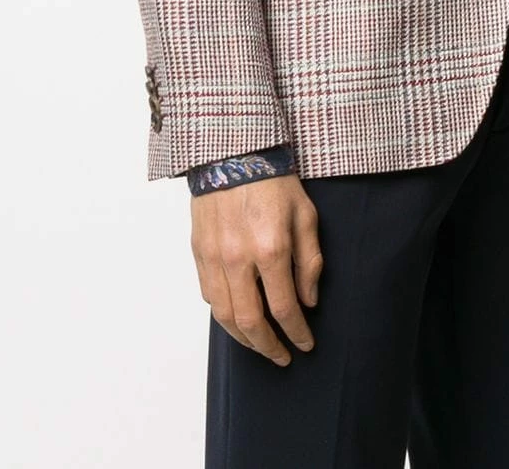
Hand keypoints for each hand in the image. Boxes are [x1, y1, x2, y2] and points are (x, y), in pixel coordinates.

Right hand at [190, 174, 323, 364]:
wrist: (233, 151)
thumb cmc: (274, 180)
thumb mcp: (305, 214)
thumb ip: (310, 261)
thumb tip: (309, 300)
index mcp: (270, 249)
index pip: (284, 308)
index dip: (297, 333)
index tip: (306, 344)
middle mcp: (238, 259)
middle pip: (250, 322)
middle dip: (269, 347)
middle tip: (282, 356)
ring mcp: (214, 257)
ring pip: (224, 316)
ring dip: (243, 339)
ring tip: (260, 345)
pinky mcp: (199, 251)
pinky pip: (209, 295)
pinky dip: (223, 315)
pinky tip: (237, 318)